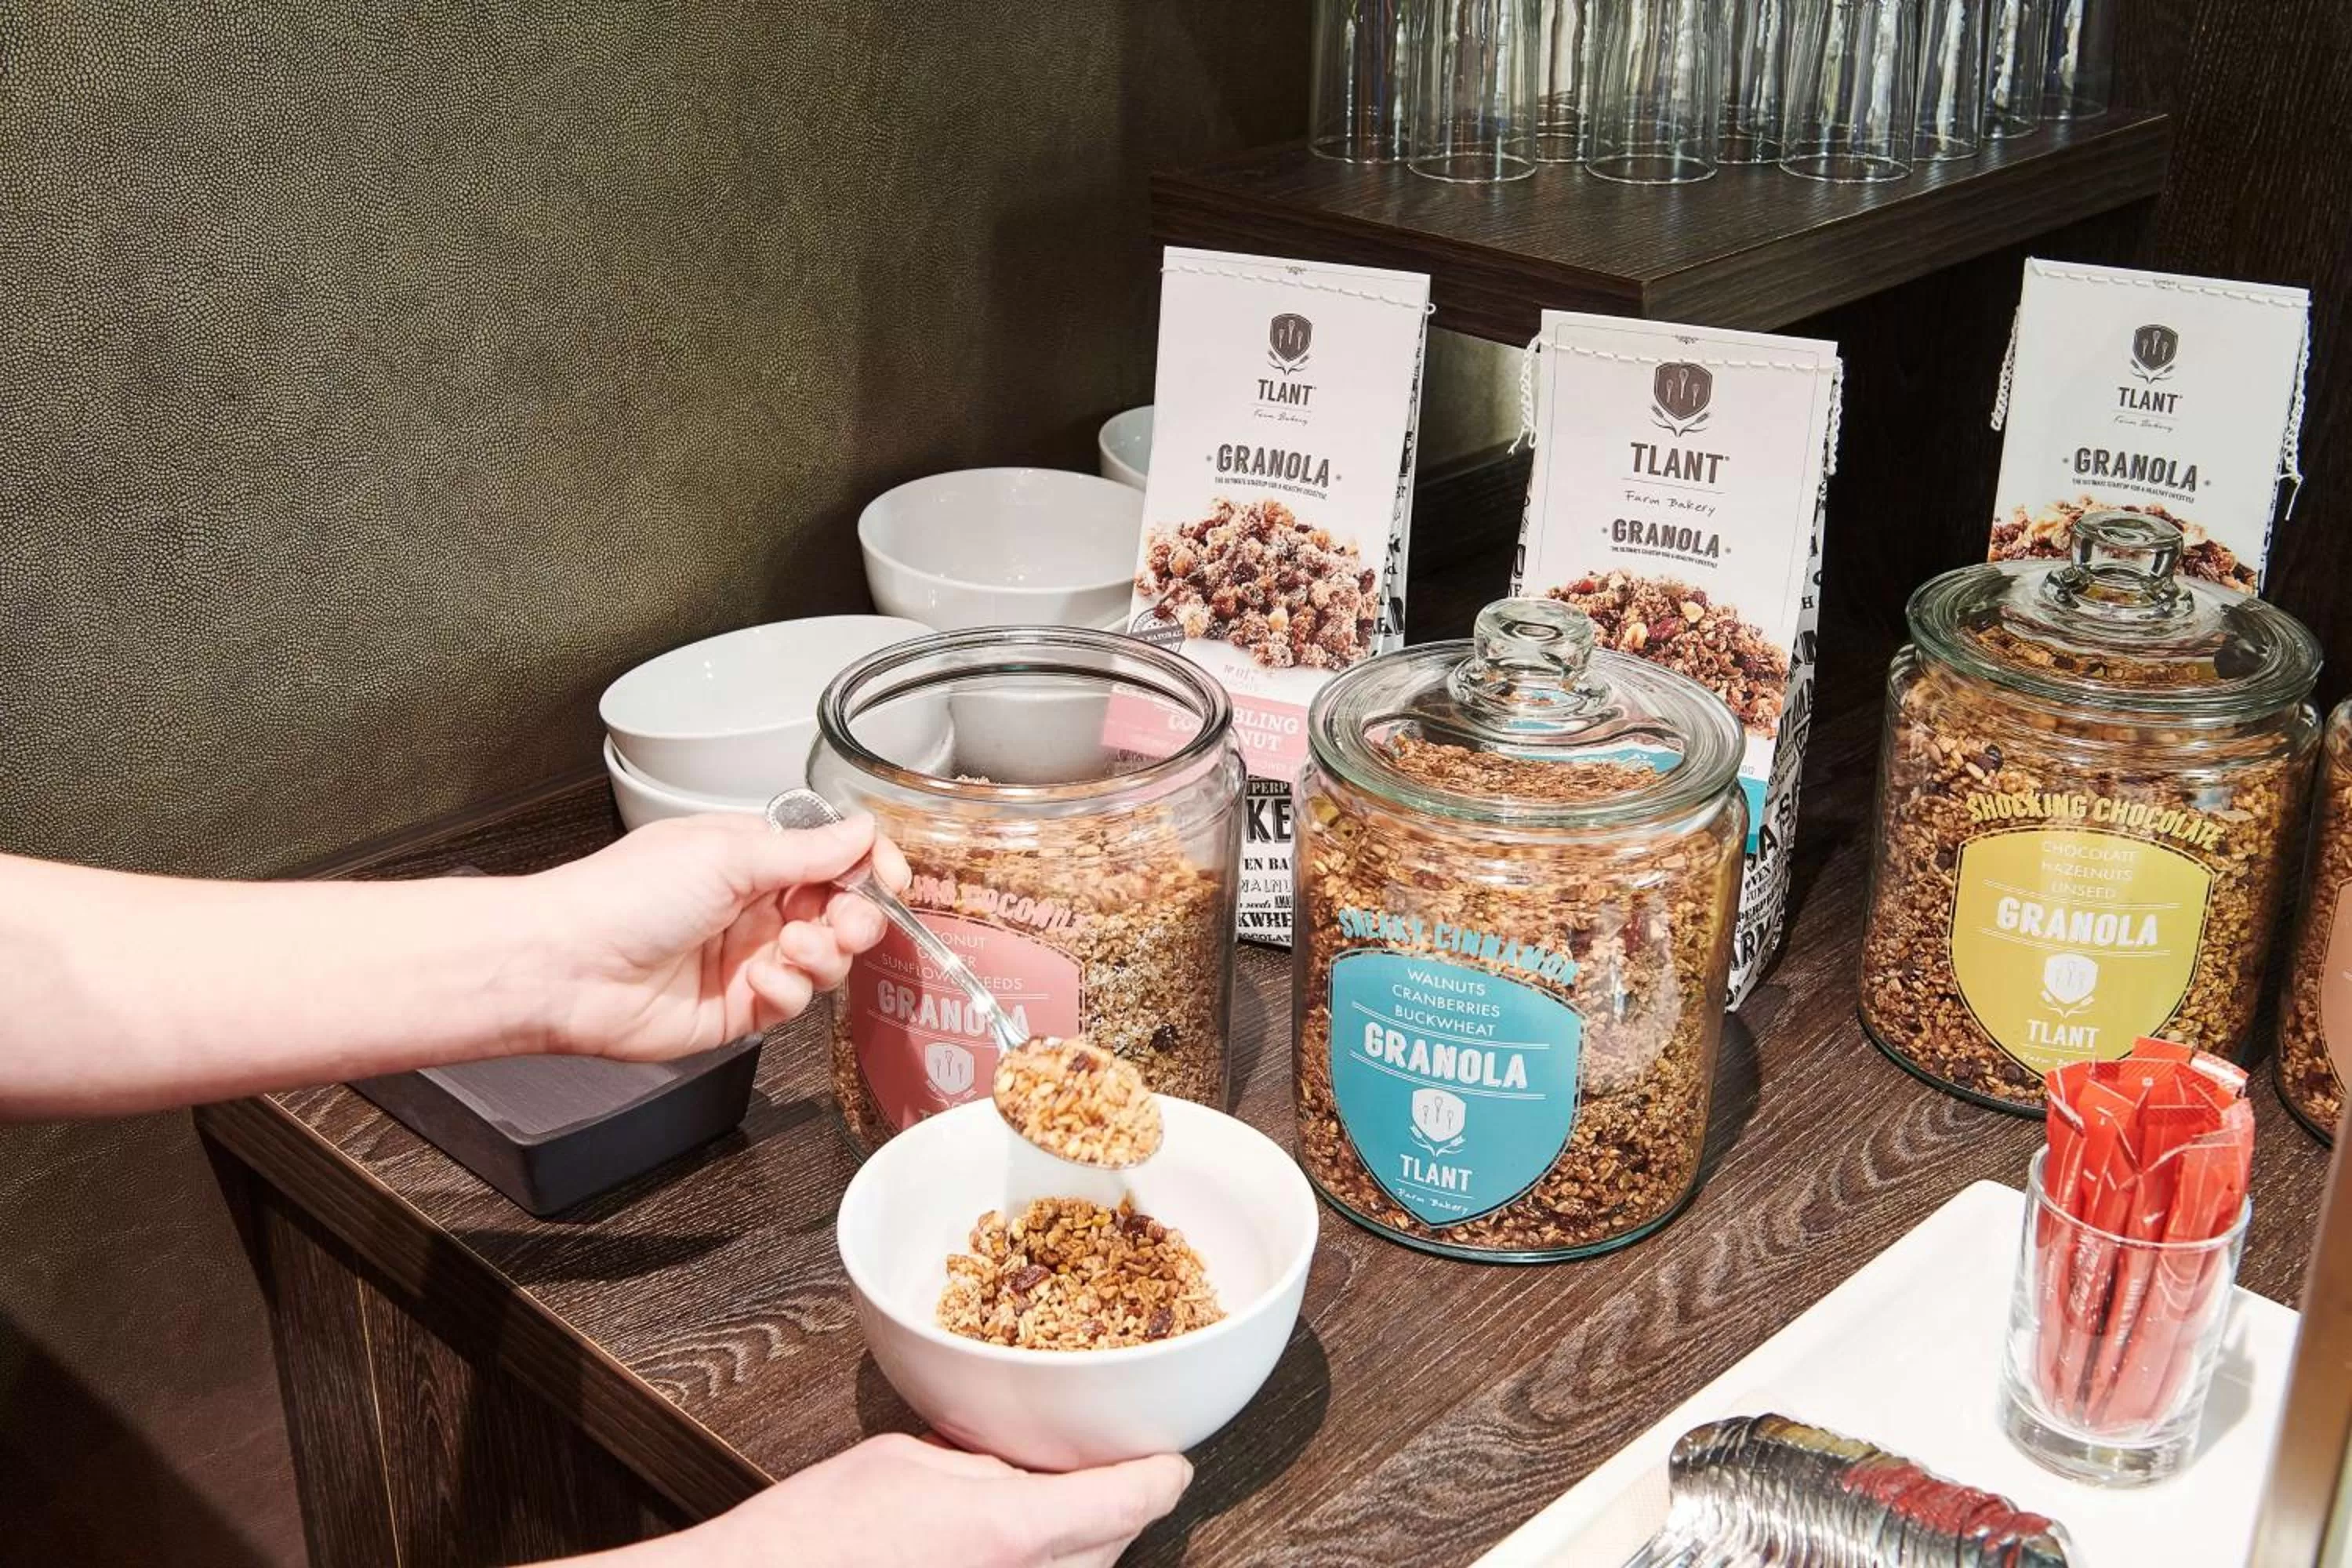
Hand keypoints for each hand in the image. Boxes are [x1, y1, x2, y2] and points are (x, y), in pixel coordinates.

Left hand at [528, 812, 909, 1060]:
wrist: (568, 967)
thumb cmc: (622, 897)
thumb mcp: (727, 854)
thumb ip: (806, 850)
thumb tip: (863, 831)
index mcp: (750, 856)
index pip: (833, 856)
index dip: (868, 866)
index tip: (890, 876)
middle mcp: (754, 906)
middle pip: (842, 910)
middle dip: (856, 915)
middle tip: (847, 920)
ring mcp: (749, 958)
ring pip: (827, 959)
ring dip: (823, 952)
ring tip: (790, 947)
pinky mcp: (740, 1008)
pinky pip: (795, 1001)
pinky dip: (789, 989)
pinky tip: (761, 979)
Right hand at [562, 1434, 1190, 1567]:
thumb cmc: (810, 1539)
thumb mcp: (902, 1462)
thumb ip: (974, 1459)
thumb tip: (1007, 1456)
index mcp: (1009, 1531)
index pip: (1128, 1501)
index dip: (1158, 1475)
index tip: (1169, 1461)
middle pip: (1112, 1546)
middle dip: (1116, 1509)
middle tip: (1108, 1473)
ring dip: (1080, 1545)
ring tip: (1051, 1509)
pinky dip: (1038, 1565)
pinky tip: (1001, 1549)